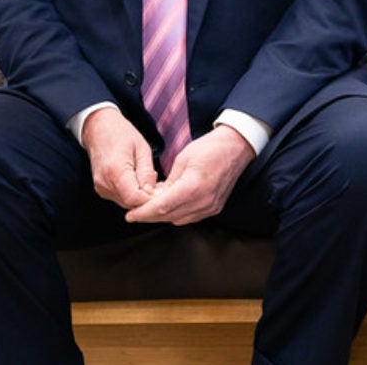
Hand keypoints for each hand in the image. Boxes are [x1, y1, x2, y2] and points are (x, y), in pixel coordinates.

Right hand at [82, 107, 156, 209]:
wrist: (98, 127)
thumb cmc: (120, 133)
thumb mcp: (141, 148)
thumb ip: (146, 173)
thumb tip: (152, 193)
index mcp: (115, 170)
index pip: (135, 199)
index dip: (150, 199)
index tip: (161, 191)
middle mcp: (105, 182)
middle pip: (131, 204)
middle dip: (147, 198)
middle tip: (157, 185)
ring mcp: (101, 187)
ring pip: (126, 204)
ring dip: (139, 197)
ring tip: (146, 180)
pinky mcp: (101, 189)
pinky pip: (120, 198)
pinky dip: (131, 194)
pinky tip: (136, 181)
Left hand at [125, 126, 254, 225]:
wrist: (236, 148)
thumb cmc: (209, 148)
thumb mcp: (182, 160)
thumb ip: (168, 182)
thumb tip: (154, 197)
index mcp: (193, 188)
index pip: (162, 207)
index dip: (143, 213)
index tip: (130, 215)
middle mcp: (203, 202)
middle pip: (169, 217)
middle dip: (149, 216)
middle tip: (134, 213)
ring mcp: (211, 207)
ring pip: (179, 219)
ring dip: (162, 216)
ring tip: (148, 207)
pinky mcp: (214, 208)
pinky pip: (190, 217)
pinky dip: (176, 213)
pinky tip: (167, 205)